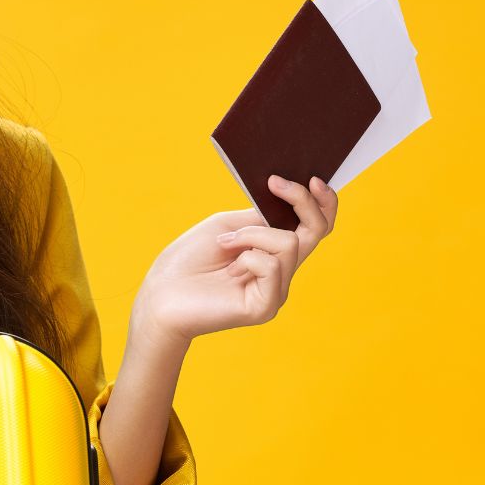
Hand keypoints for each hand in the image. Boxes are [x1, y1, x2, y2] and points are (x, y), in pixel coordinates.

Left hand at [131, 175, 338, 347]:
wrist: (161, 293)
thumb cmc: (189, 259)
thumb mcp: (228, 226)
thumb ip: (261, 217)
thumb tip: (291, 200)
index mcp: (273, 250)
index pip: (315, 226)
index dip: (323, 202)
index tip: (311, 178)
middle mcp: (282, 270)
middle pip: (317, 230)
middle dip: (302, 200)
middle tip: (276, 182)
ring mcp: (276, 290)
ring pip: (289, 243)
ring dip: (252, 234)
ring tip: (224, 245)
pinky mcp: (265, 306)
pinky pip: (272, 266)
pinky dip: (247, 256)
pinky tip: (229, 267)